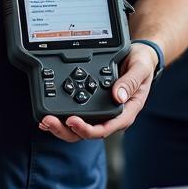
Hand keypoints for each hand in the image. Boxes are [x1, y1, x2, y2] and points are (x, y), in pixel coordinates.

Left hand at [39, 46, 157, 141]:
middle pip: (88, 132)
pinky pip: (77, 115)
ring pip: (79, 128)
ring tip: (45, 121)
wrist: (139, 56)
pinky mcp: (92, 105)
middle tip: (50, 121)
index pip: (105, 128)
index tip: (73, 121)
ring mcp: (100, 112)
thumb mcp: (140, 69)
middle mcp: (111, 116)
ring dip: (61, 127)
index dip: (88, 129)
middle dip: (67, 130)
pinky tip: (49, 116)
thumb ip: (130, 82)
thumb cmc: (142, 64)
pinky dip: (61, 117)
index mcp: (125, 112)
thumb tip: (118, 97)